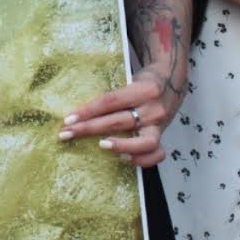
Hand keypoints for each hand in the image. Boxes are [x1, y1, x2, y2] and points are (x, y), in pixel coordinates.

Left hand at [61, 64, 175, 167]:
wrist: (172, 81)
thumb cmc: (143, 80)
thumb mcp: (129, 79)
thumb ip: (112, 94)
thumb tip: (78, 110)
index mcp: (143, 89)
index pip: (110, 101)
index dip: (88, 110)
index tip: (68, 119)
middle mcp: (153, 108)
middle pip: (119, 121)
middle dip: (89, 129)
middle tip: (67, 134)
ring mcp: (160, 125)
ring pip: (143, 142)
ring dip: (119, 145)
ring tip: (100, 146)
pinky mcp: (163, 136)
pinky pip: (156, 154)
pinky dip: (142, 160)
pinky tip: (123, 158)